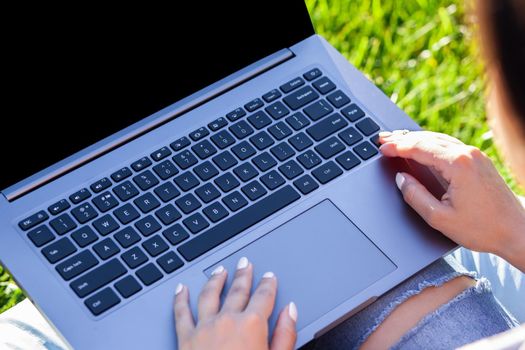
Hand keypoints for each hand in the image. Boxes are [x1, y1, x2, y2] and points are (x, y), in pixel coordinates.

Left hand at [173, 257, 297, 349]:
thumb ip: (285, 334)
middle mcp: (227, 320)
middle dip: (243, 275)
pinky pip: (181, 312)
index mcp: (252, 325)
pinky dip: (180, 298)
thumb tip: (291, 311)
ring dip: (215, 279)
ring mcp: (204, 327)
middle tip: (245, 263)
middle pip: (237, 290)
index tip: (269, 276)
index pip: (263, 296)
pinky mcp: (185, 338)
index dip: (268, 284)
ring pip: (209, 294)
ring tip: (220, 270)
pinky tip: (181, 289)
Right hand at [379, 130, 524, 270]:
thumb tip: (401, 179)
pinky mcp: (480, 161)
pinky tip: (422, 147)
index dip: (398, 147)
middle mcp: (468, 154)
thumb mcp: (440, 218)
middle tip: (383, 139)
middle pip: (428, 139)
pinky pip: (450, 145)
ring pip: (439, 139)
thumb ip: (415, 196)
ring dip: (416, 139)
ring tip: (397, 140)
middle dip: (403, 139)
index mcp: (458, 165)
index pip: (420, 148)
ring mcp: (476, 156)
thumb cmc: (482, 229)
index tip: (382, 148)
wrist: (518, 232)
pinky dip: (431, 144)